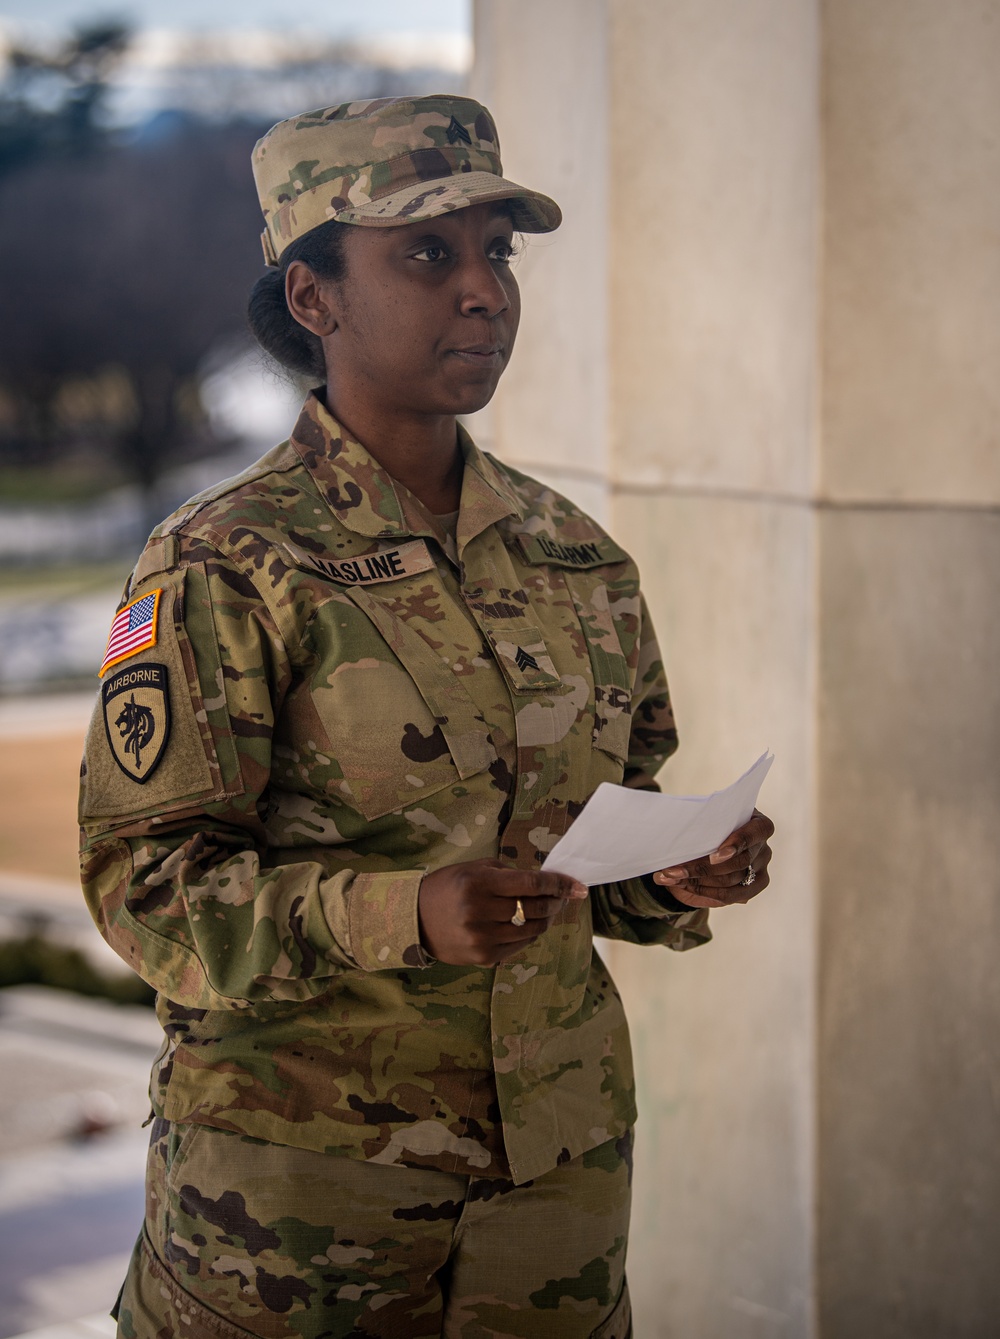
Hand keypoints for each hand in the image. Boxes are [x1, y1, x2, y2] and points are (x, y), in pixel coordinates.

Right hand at [417, 858, 587, 965]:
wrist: (414, 919)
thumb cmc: (448, 887)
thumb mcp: (474, 869)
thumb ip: (508, 874)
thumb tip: (547, 883)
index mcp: (479, 883)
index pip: (532, 884)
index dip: (559, 885)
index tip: (578, 886)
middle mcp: (480, 912)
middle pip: (536, 908)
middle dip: (557, 901)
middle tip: (563, 896)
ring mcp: (482, 938)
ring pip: (532, 929)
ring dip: (546, 918)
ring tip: (548, 909)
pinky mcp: (483, 957)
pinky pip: (520, 945)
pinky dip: (531, 933)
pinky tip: (530, 924)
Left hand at [651, 809, 774, 908]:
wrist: (708, 846)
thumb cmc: (710, 828)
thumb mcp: (706, 822)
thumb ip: (701, 826)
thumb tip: (675, 837)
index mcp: (758, 823)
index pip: (757, 832)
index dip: (738, 843)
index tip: (714, 856)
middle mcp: (763, 848)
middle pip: (738, 862)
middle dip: (701, 867)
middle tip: (670, 870)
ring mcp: (760, 870)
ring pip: (729, 881)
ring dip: (695, 880)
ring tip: (669, 876)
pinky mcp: (752, 889)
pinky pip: (729, 896)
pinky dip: (703, 891)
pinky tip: (683, 885)